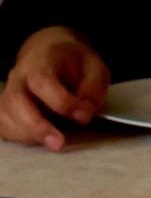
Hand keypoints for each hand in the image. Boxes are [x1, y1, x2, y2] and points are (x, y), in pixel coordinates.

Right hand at [0, 27, 109, 149]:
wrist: (51, 53)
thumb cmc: (73, 62)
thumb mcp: (94, 68)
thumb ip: (92, 90)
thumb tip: (83, 117)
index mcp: (42, 60)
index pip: (42, 80)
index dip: (60, 102)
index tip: (81, 117)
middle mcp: (19, 76)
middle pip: (15, 101)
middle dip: (36, 126)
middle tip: (58, 143)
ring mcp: (8, 93)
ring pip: (5, 116)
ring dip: (29, 135)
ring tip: (53, 142)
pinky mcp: (5, 109)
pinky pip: (3, 127)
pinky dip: (21, 137)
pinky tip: (40, 139)